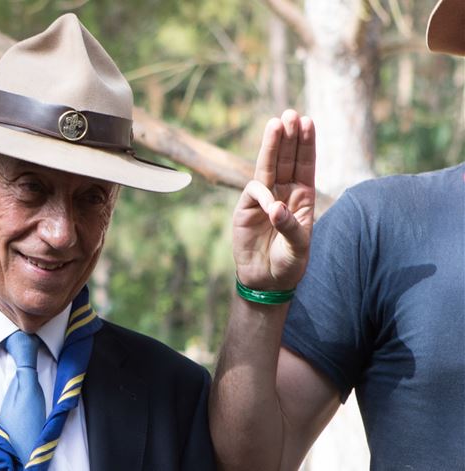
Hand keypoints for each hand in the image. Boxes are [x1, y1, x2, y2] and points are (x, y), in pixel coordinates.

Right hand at [232, 110, 315, 290]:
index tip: (308, 122)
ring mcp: (264, 199)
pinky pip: (254, 191)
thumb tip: (274, 208)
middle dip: (288, 137)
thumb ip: (290, 227)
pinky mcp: (246, 208)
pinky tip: (270, 206)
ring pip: (268, 167)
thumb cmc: (288, 264)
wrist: (265, 281)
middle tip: (290, 113)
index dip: (306, 143)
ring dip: (272, 146)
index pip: (305, 164)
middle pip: (286, 159)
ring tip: (275, 123)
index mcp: (303, 197)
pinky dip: (262, 194)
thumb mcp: (298, 248)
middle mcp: (284, 193)